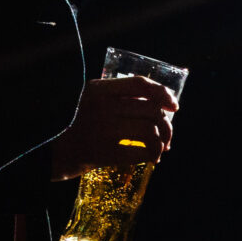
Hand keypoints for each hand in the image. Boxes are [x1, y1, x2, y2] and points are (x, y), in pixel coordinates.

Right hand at [50, 76, 177, 180]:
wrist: (67, 151)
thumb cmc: (91, 123)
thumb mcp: (99, 100)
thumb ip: (126, 95)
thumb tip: (169, 103)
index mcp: (98, 89)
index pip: (140, 84)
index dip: (163, 93)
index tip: (175, 106)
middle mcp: (101, 106)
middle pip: (152, 109)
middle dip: (167, 124)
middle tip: (167, 135)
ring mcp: (104, 129)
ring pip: (152, 130)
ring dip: (163, 140)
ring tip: (161, 146)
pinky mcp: (109, 151)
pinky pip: (145, 150)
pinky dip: (154, 154)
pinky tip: (152, 157)